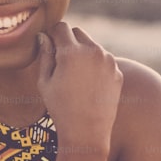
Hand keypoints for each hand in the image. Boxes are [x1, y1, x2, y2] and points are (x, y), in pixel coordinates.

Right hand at [37, 23, 122, 153]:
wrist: (87, 133)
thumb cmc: (60, 108)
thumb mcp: (45, 82)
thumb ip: (44, 55)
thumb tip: (43, 37)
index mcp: (72, 52)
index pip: (61, 27)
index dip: (52, 34)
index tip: (49, 45)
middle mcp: (93, 52)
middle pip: (78, 33)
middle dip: (68, 41)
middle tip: (61, 61)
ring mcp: (108, 62)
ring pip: (92, 46)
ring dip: (83, 53)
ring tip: (75, 77)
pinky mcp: (117, 72)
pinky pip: (104, 61)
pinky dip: (95, 66)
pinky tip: (88, 86)